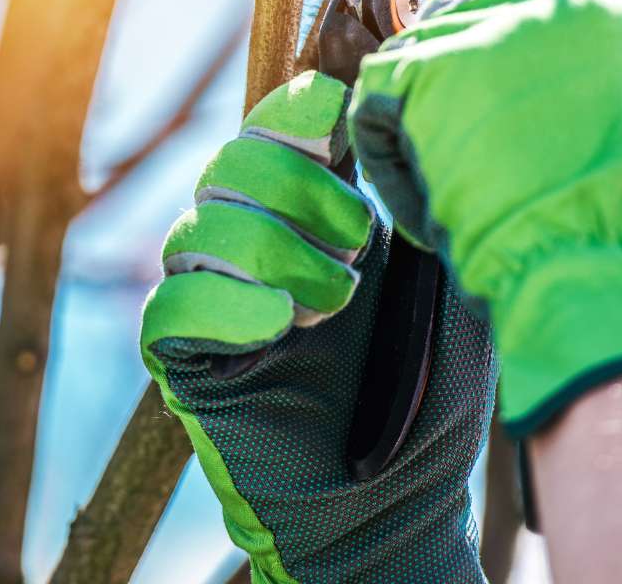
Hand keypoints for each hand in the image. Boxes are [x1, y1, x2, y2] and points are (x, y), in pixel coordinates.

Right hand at [141, 71, 494, 582]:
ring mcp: (217, 305)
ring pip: (196, 227)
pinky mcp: (186, 364)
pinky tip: (276, 326)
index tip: (338, 118)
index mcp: (316, 220)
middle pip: (230, 165)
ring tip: (332, 304)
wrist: (397, 511)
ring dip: (269, 249)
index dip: (296, 111)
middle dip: (293, 186)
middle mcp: (257, 251)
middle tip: (354, 244)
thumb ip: (427, 209)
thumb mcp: (450, 290)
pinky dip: (221, 302)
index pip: (276, 130)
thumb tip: (408, 124)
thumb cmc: (431, 404)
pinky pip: (170, 308)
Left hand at [348, 0, 621, 437]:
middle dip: (442, 76)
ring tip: (444, 183)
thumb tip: (556, 58)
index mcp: (607, 8)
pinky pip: (374, 97)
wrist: (590, 250)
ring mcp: (485, 27)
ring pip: (411, 54)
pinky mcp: (428, 63)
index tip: (471, 74)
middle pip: (457, 11)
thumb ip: (599, 70)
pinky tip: (418, 197)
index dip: (487, 25)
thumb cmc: (618, 218)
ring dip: (413, 118)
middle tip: (448, 142)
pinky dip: (384, 155)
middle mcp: (547, 2)